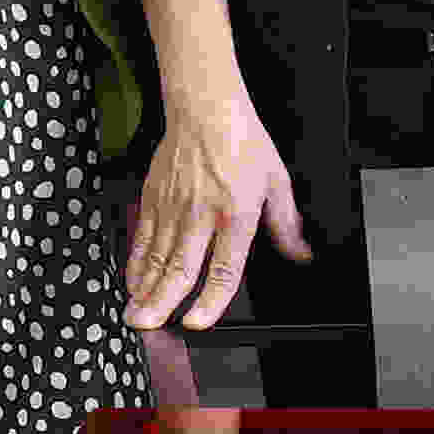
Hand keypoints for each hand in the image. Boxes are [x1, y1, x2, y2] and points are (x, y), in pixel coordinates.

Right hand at [124, 85, 307, 331]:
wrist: (206, 107)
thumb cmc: (243, 140)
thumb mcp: (277, 181)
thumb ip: (286, 224)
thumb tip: (301, 254)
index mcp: (237, 212)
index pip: (224, 266)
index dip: (210, 299)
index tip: (197, 322)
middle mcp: (202, 212)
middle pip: (181, 266)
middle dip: (163, 301)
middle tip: (150, 325)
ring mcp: (174, 205)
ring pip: (157, 255)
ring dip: (145, 288)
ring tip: (136, 313)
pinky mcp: (153, 197)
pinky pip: (142, 236)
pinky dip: (136, 261)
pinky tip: (132, 281)